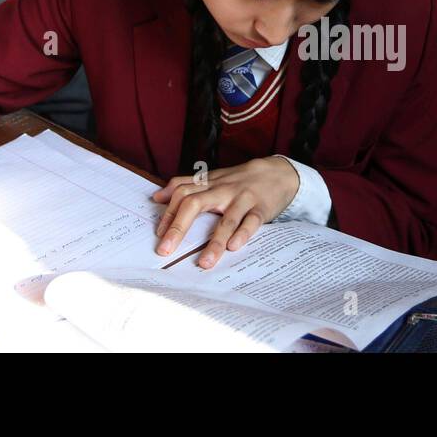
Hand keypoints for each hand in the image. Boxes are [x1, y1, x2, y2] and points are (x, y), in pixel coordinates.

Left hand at [151, 157, 299, 268]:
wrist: (279, 173)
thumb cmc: (241, 180)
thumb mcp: (213, 179)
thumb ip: (186, 185)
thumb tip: (157, 196)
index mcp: (209, 184)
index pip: (182, 193)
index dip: (168, 213)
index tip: (159, 235)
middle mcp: (223, 190)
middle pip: (195, 203)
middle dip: (178, 228)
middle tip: (166, 250)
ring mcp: (243, 199)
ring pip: (226, 219)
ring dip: (214, 242)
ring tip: (204, 263)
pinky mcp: (261, 209)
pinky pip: (251, 222)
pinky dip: (242, 234)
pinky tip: (234, 247)